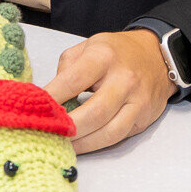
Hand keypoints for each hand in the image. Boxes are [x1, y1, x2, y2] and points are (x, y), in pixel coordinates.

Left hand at [41, 29, 173, 153]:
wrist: (157, 56)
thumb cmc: (116, 52)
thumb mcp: (88, 47)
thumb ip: (67, 68)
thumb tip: (50, 95)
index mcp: (103, 56)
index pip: (73, 81)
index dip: (52, 98)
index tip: (34, 109)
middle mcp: (123, 79)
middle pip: (93, 112)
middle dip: (68, 128)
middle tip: (48, 133)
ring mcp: (137, 100)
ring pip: (108, 131)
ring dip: (82, 143)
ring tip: (62, 144)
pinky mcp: (144, 118)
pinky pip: (118, 136)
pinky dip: (96, 144)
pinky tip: (81, 144)